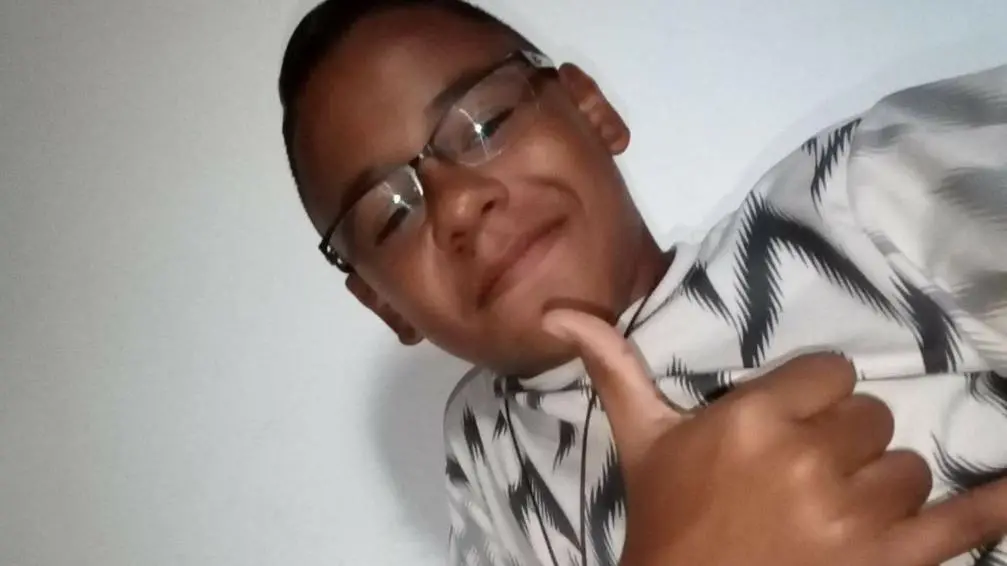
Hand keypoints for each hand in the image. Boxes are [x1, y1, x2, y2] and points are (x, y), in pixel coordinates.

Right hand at [542, 309, 1006, 565]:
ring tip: (835, 515)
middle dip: (845, 445)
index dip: (815, 401)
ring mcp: (856, 517)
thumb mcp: (641, 441)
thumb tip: (554, 312)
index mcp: (751, 420)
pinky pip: (967, 523)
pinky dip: (996, 507)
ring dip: (883, 489)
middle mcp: (807, 460)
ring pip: (910, 467)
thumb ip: (613, 368)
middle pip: (874, 419)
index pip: (832, 375)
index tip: (791, 426)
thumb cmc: (666, 520)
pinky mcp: (894, 563)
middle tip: (805, 477)